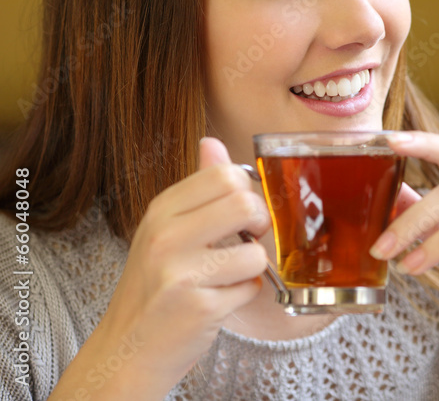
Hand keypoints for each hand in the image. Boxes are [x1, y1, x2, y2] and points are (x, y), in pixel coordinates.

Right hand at [90, 137, 270, 389]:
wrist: (127, 349)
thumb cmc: (155, 287)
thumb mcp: (166, 230)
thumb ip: (198, 189)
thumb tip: (213, 142)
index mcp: (162, 210)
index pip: (225, 174)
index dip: (247, 192)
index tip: (241, 213)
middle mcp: (166, 236)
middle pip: (246, 203)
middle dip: (260, 225)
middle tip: (247, 240)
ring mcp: (181, 273)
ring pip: (255, 252)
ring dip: (252, 269)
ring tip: (227, 278)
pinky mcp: (199, 307)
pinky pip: (251, 288)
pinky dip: (244, 296)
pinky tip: (219, 301)